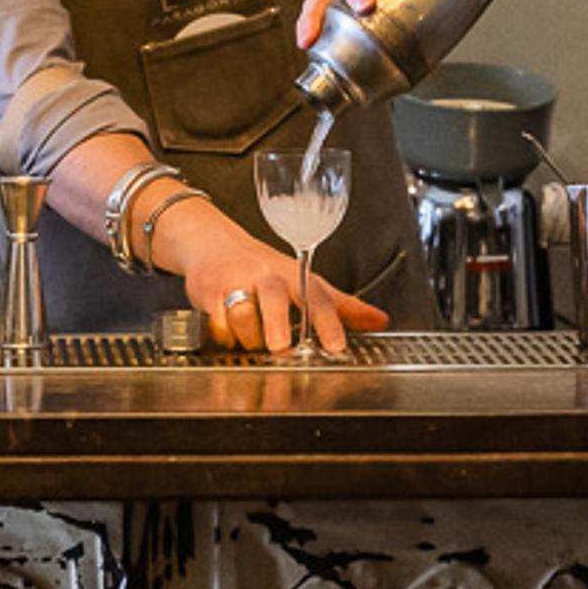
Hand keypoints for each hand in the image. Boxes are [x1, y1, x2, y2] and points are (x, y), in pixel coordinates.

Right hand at [164, 206, 390, 355]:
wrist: (211, 243)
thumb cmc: (261, 267)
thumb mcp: (302, 281)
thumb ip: (340, 305)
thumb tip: (379, 320)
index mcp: (294, 276)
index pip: (316, 297)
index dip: (328, 322)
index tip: (336, 346)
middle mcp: (267, 278)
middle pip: (274, 300)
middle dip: (276, 324)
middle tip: (279, 346)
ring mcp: (236, 284)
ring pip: (242, 318)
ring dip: (249, 337)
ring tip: (253, 336)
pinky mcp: (208, 293)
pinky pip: (217, 324)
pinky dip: (224, 335)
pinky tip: (228, 328)